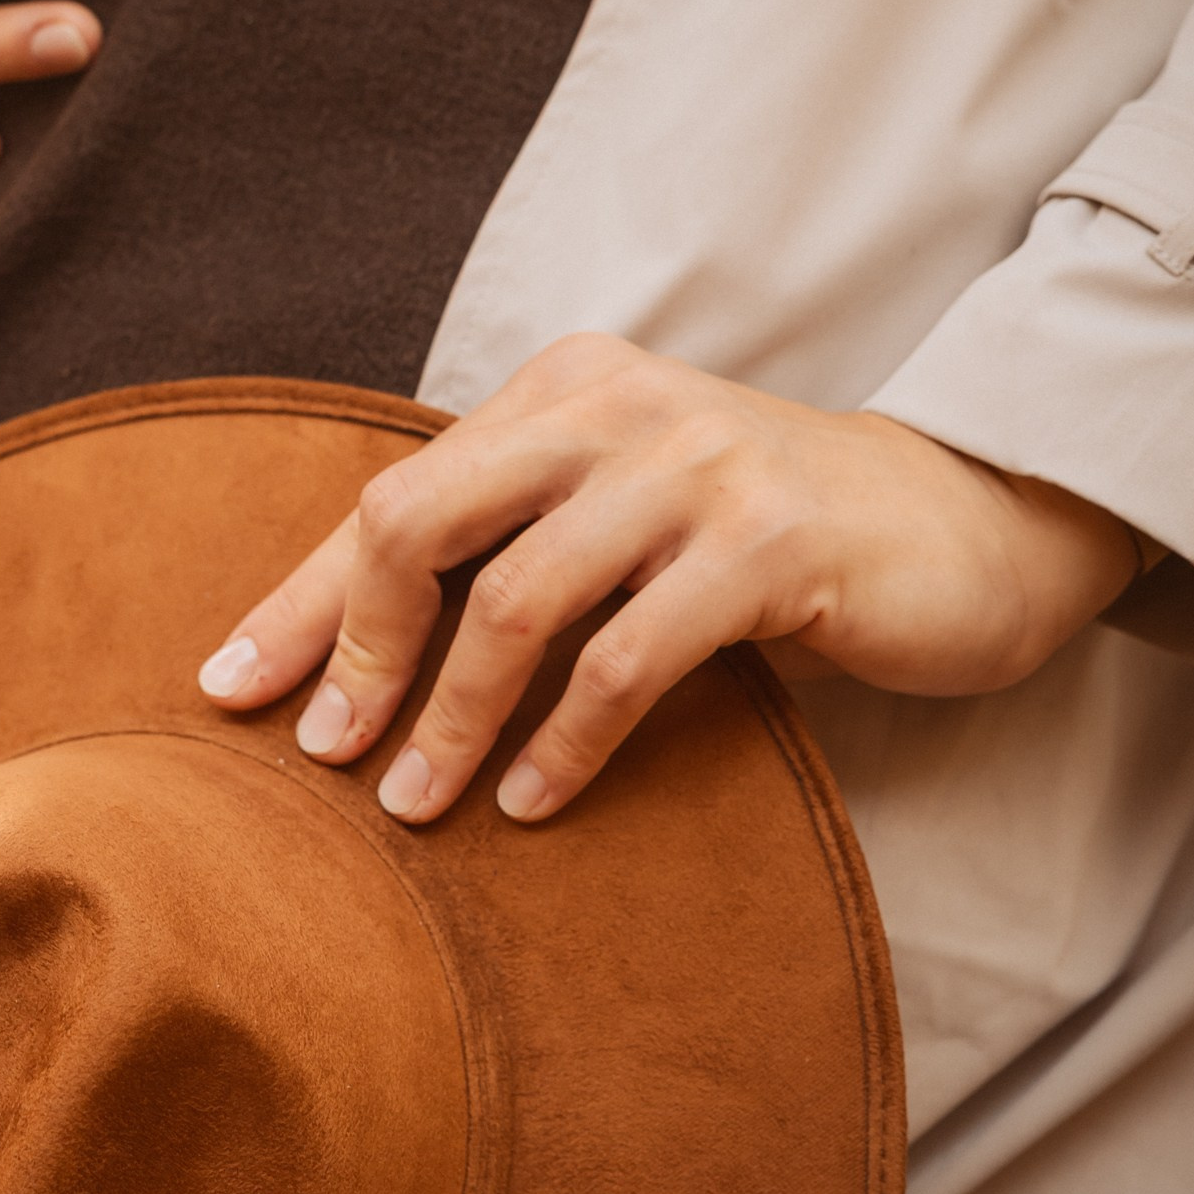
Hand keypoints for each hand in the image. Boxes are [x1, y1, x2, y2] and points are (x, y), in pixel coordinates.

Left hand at [197, 333, 1138, 824]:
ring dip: (452, 720)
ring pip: (516, 602)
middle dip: (353, 645)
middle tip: (323, 754)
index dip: (301, 597)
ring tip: (418, 805)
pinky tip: (535, 803)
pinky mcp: (769, 546)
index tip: (227, 691)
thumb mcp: (632, 520)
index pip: (395, 493)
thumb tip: (358, 660)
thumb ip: (522, 548)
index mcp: (566, 388)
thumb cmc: (773, 541)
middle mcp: (617, 407)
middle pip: (421, 518)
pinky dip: (564, 744)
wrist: (966, 524)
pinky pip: (626, 661)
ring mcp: (696, 469)